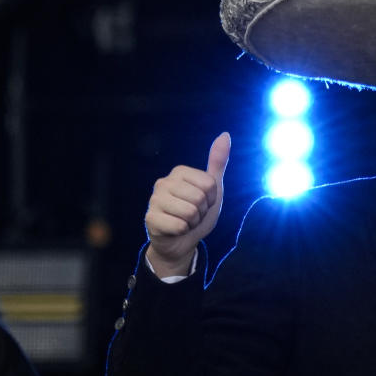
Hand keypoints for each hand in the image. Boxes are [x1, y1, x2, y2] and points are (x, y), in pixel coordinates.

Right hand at [144, 132, 230, 277]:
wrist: (182, 241)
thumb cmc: (197, 213)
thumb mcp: (213, 189)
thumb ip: (218, 163)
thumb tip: (225, 134)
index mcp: (179, 172)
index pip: (209, 184)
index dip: (211, 198)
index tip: (203, 202)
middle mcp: (163, 182)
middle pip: (199, 198)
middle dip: (201, 211)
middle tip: (193, 215)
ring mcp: (154, 200)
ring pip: (190, 212)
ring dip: (193, 222)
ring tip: (185, 221)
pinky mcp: (150, 219)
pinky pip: (179, 225)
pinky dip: (182, 231)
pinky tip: (175, 230)